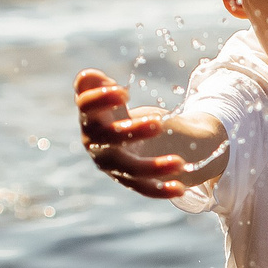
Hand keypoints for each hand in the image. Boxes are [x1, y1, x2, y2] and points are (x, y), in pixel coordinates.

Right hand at [74, 68, 194, 199]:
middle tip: (158, 123)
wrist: (128, 140)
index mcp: (90, 118)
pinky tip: (180, 189)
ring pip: (130, 169)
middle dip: (131, 132)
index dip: (101, 100)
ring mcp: (112, 166)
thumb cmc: (115, 113)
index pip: (86, 107)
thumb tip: (92, 77)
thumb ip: (97, 85)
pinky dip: (162, 190)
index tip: (125, 93)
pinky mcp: (130, 182)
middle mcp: (96, 145)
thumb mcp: (109, 97)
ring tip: (180, 163)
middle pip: (107, 140)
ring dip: (154, 167)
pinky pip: (145, 189)